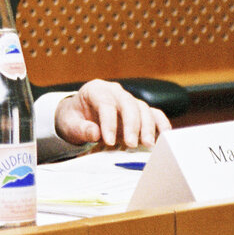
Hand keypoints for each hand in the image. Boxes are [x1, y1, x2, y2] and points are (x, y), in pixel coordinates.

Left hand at [54, 79, 171, 148]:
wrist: (79, 118)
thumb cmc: (74, 120)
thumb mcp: (69, 125)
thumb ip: (81, 129)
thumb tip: (95, 133)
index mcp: (95, 90)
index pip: (105, 104)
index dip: (109, 123)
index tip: (110, 141)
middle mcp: (115, 91)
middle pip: (128, 104)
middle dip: (132, 125)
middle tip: (131, 144)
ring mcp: (129, 100)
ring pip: (143, 108)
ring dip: (147, 127)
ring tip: (148, 145)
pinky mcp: (139, 111)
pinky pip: (154, 114)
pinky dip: (160, 124)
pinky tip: (163, 137)